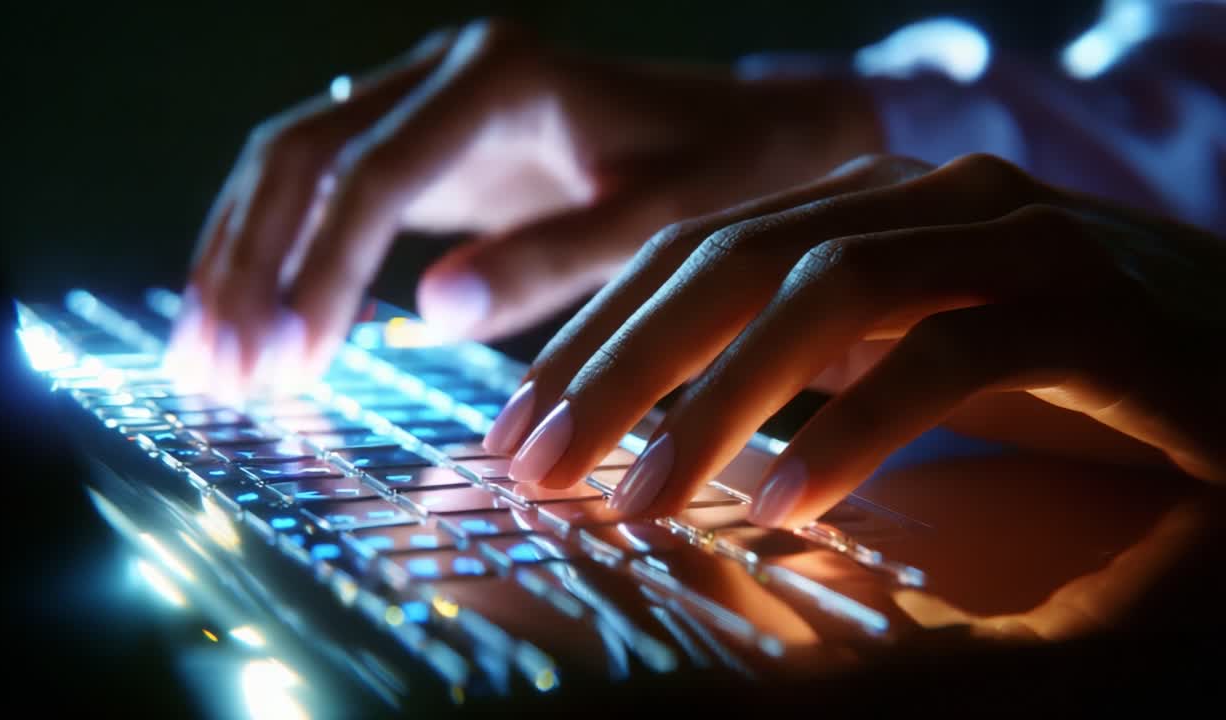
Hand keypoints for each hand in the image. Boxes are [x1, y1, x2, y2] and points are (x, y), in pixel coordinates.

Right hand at [167, 19, 879, 395]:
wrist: (758, 128)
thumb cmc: (728, 173)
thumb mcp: (663, 222)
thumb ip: (555, 259)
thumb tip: (432, 313)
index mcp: (502, 77)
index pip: (373, 169)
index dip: (317, 266)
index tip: (278, 357)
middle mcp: (447, 70)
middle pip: (303, 153)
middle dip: (249, 263)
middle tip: (212, 370)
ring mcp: (428, 97)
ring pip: (294, 162)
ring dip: (242, 256)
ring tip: (204, 358)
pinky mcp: (428, 140)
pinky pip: (327, 186)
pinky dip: (283, 251)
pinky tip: (257, 317)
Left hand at [489, 153, 1225, 527]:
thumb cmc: (1072, 365)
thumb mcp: (914, 350)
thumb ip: (809, 363)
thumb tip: (672, 427)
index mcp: (873, 201)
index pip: (694, 250)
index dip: (595, 333)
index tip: (520, 423)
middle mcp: (934, 197)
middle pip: (734, 261)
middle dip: (619, 366)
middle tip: (534, 461)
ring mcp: (1019, 240)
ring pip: (828, 295)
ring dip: (716, 403)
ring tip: (639, 497)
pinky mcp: (1096, 311)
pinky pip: (950, 359)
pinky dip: (855, 431)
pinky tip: (783, 501)